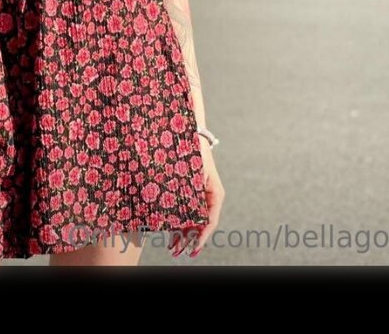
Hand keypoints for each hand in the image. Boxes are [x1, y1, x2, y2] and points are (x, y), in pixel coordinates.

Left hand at [171, 140, 224, 258]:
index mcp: (215, 194)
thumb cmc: (195, 150)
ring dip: (184, 235)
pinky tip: (173, 234)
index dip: (202, 235)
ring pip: (193, 220)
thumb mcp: (195, 170)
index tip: (194, 247)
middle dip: (189, 240)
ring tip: (174, 249)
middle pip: (200, 224)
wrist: (192, 135)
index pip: (210, 221)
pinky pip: (188, 212)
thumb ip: (192, 188)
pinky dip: (180, 223)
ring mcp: (201, 197)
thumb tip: (187, 209)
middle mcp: (209, 198)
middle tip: (178, 252)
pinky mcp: (192, 194)